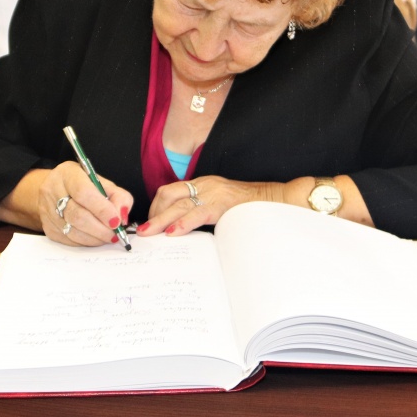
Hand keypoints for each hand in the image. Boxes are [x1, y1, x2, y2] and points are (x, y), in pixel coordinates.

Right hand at [39, 162, 133, 246]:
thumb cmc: (82, 185)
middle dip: (100, 228)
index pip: (83, 193)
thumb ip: (118, 196)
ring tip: (108, 237)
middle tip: (115, 234)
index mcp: (68, 174)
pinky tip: (95, 238)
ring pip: (72, 231)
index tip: (116, 221)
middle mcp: (53, 190)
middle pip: (77, 215)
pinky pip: (68, 240)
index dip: (102, 209)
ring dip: (95, 238)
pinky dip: (86, 242)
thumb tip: (122, 217)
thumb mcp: (102, 183)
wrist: (54, 191)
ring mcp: (47, 210)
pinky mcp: (48, 227)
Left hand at [142, 176, 276, 236]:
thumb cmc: (247, 206)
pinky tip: (173, 233)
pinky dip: (182, 223)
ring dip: (161, 220)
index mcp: (202, 184)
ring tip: (149, 233)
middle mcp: (204, 184)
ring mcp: (212, 192)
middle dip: (153, 214)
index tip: (149, 223)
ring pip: (178, 204)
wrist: (273, 199)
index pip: (169, 191)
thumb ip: (202, 211)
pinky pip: (197, 213)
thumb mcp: (220, 204)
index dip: (156, 207)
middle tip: (142, 231)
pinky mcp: (222, 204)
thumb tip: (182, 230)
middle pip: (168, 196)